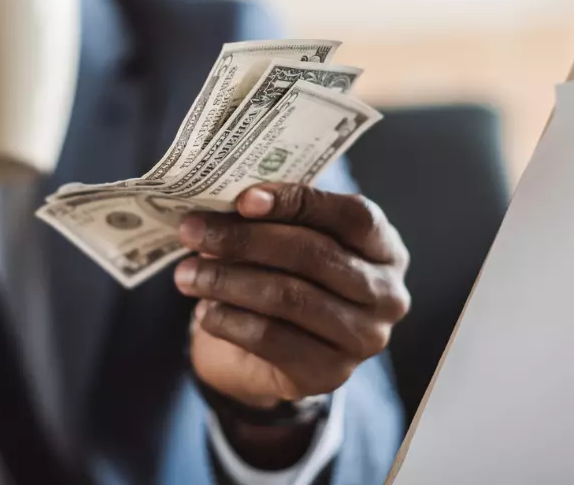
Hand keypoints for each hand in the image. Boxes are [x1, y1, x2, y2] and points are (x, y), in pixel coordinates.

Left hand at [174, 183, 409, 466]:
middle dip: (245, 239)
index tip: (243, 199)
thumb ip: (271, 216)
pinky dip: (230, 320)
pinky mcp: (329, 374)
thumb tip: (222, 204)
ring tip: (186, 273)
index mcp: (385, 247)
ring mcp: (363, 339)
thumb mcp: (287, 238)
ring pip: (289, 298)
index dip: (297, 202)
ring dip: (228, 281)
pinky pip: (272, 339)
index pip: (351, 215)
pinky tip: (204, 308)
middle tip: (192, 230)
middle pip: (314, 255)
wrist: (278, 352)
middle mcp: (386, 294)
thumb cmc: (286, 275)